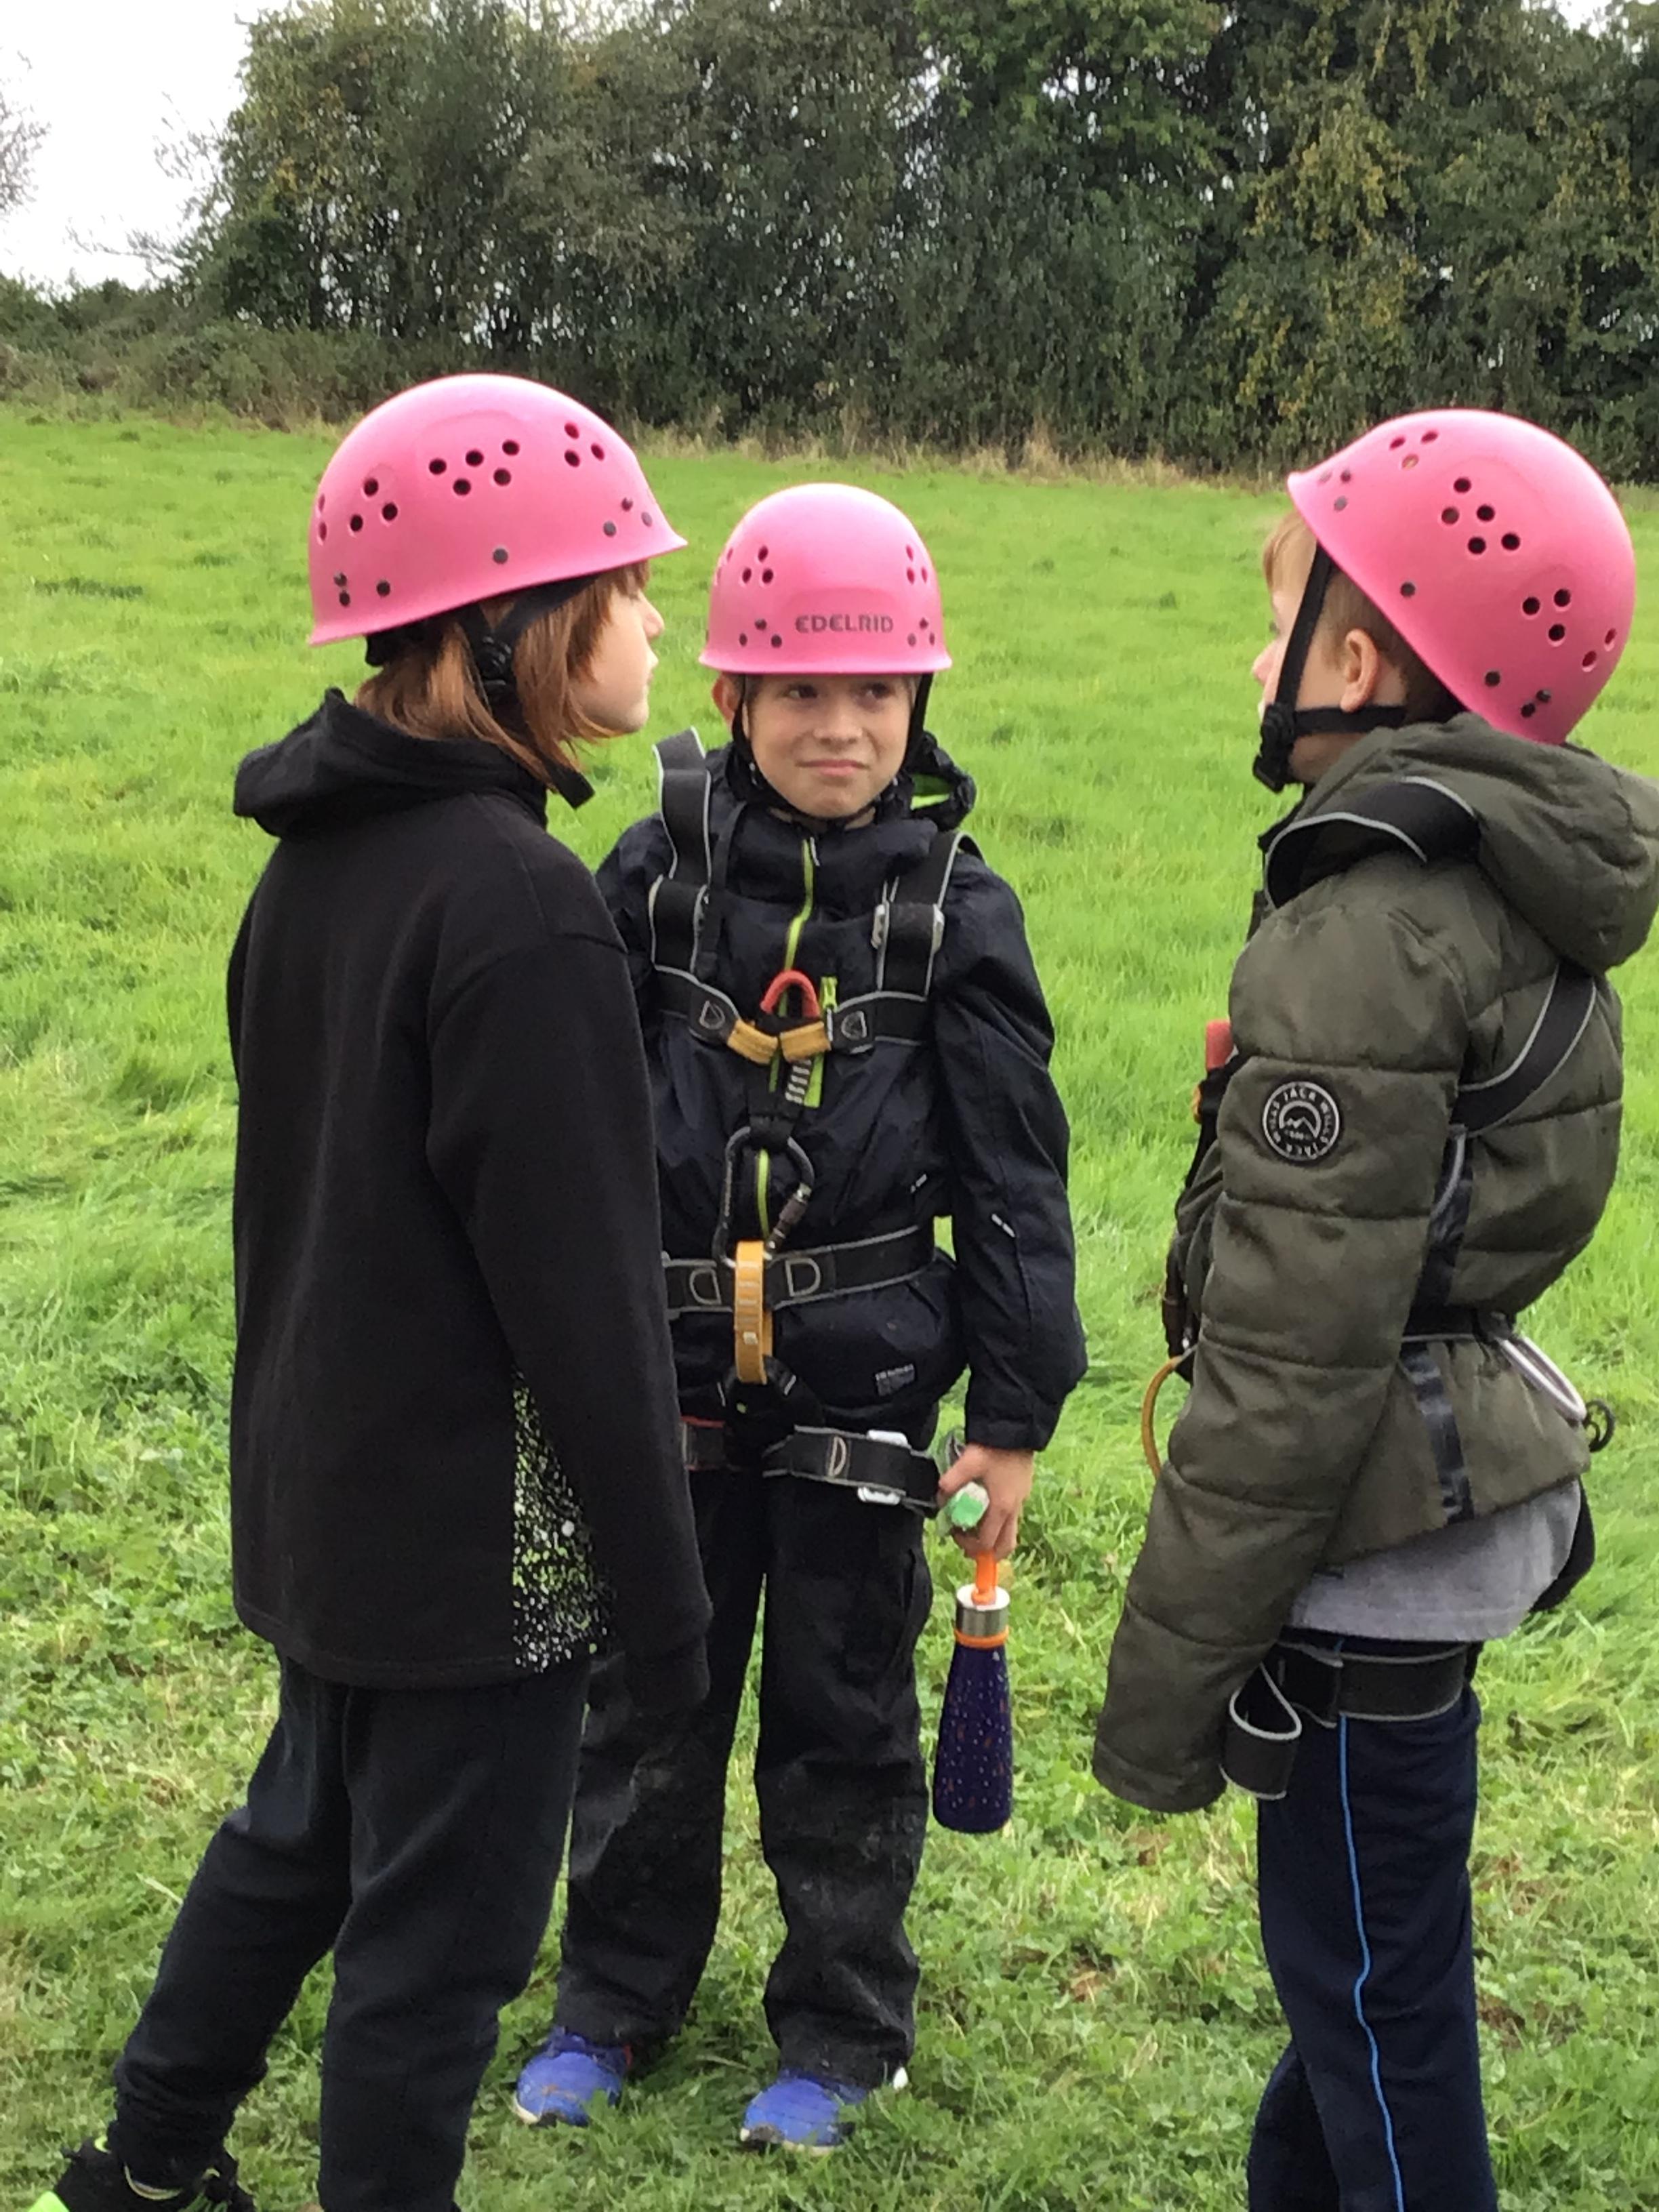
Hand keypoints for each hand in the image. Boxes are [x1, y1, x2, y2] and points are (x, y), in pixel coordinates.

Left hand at [936, 1442, 1032, 1561]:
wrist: (1017, 1428)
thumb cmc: (993, 1447)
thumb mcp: (967, 1463)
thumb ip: (950, 1482)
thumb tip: (939, 1498)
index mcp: (1001, 1508)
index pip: (986, 1543)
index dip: (968, 1545)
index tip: (955, 1533)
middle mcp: (1014, 1509)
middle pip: (1004, 1546)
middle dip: (986, 1552)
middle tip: (968, 1543)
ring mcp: (1021, 1500)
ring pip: (1009, 1532)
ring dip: (992, 1535)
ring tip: (973, 1522)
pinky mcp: (1023, 1491)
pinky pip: (1012, 1516)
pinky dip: (998, 1520)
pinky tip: (984, 1503)